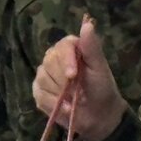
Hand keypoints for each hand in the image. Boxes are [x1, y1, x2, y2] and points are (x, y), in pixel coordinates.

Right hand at [32, 16, 126, 140]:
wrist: (99, 116)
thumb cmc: (102, 89)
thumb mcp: (100, 68)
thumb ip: (92, 48)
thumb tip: (87, 24)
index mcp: (71, 49)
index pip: (62, 47)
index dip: (66, 61)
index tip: (73, 75)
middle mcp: (55, 59)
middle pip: (49, 63)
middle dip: (64, 80)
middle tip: (79, 90)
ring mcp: (45, 75)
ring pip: (43, 79)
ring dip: (60, 94)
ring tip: (74, 100)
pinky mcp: (39, 91)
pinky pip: (39, 94)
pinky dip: (52, 103)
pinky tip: (65, 107)